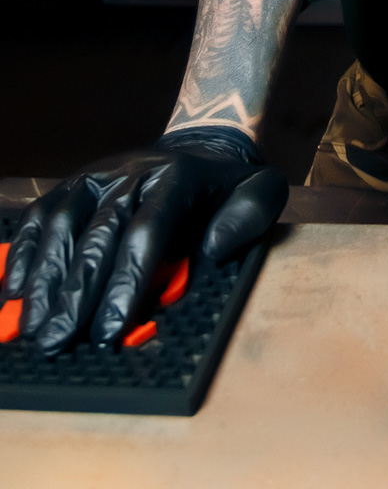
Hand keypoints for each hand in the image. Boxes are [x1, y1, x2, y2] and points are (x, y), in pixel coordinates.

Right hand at [0, 128, 286, 354]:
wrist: (202, 147)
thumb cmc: (228, 188)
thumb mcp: (261, 193)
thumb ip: (248, 218)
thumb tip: (214, 248)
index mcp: (179, 178)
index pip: (147, 234)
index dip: (126, 285)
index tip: (109, 331)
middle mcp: (133, 173)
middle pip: (99, 236)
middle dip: (76, 294)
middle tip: (58, 342)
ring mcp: (100, 176)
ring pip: (64, 225)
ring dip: (45, 279)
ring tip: (34, 327)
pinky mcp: (76, 183)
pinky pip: (44, 215)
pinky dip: (26, 252)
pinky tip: (14, 292)